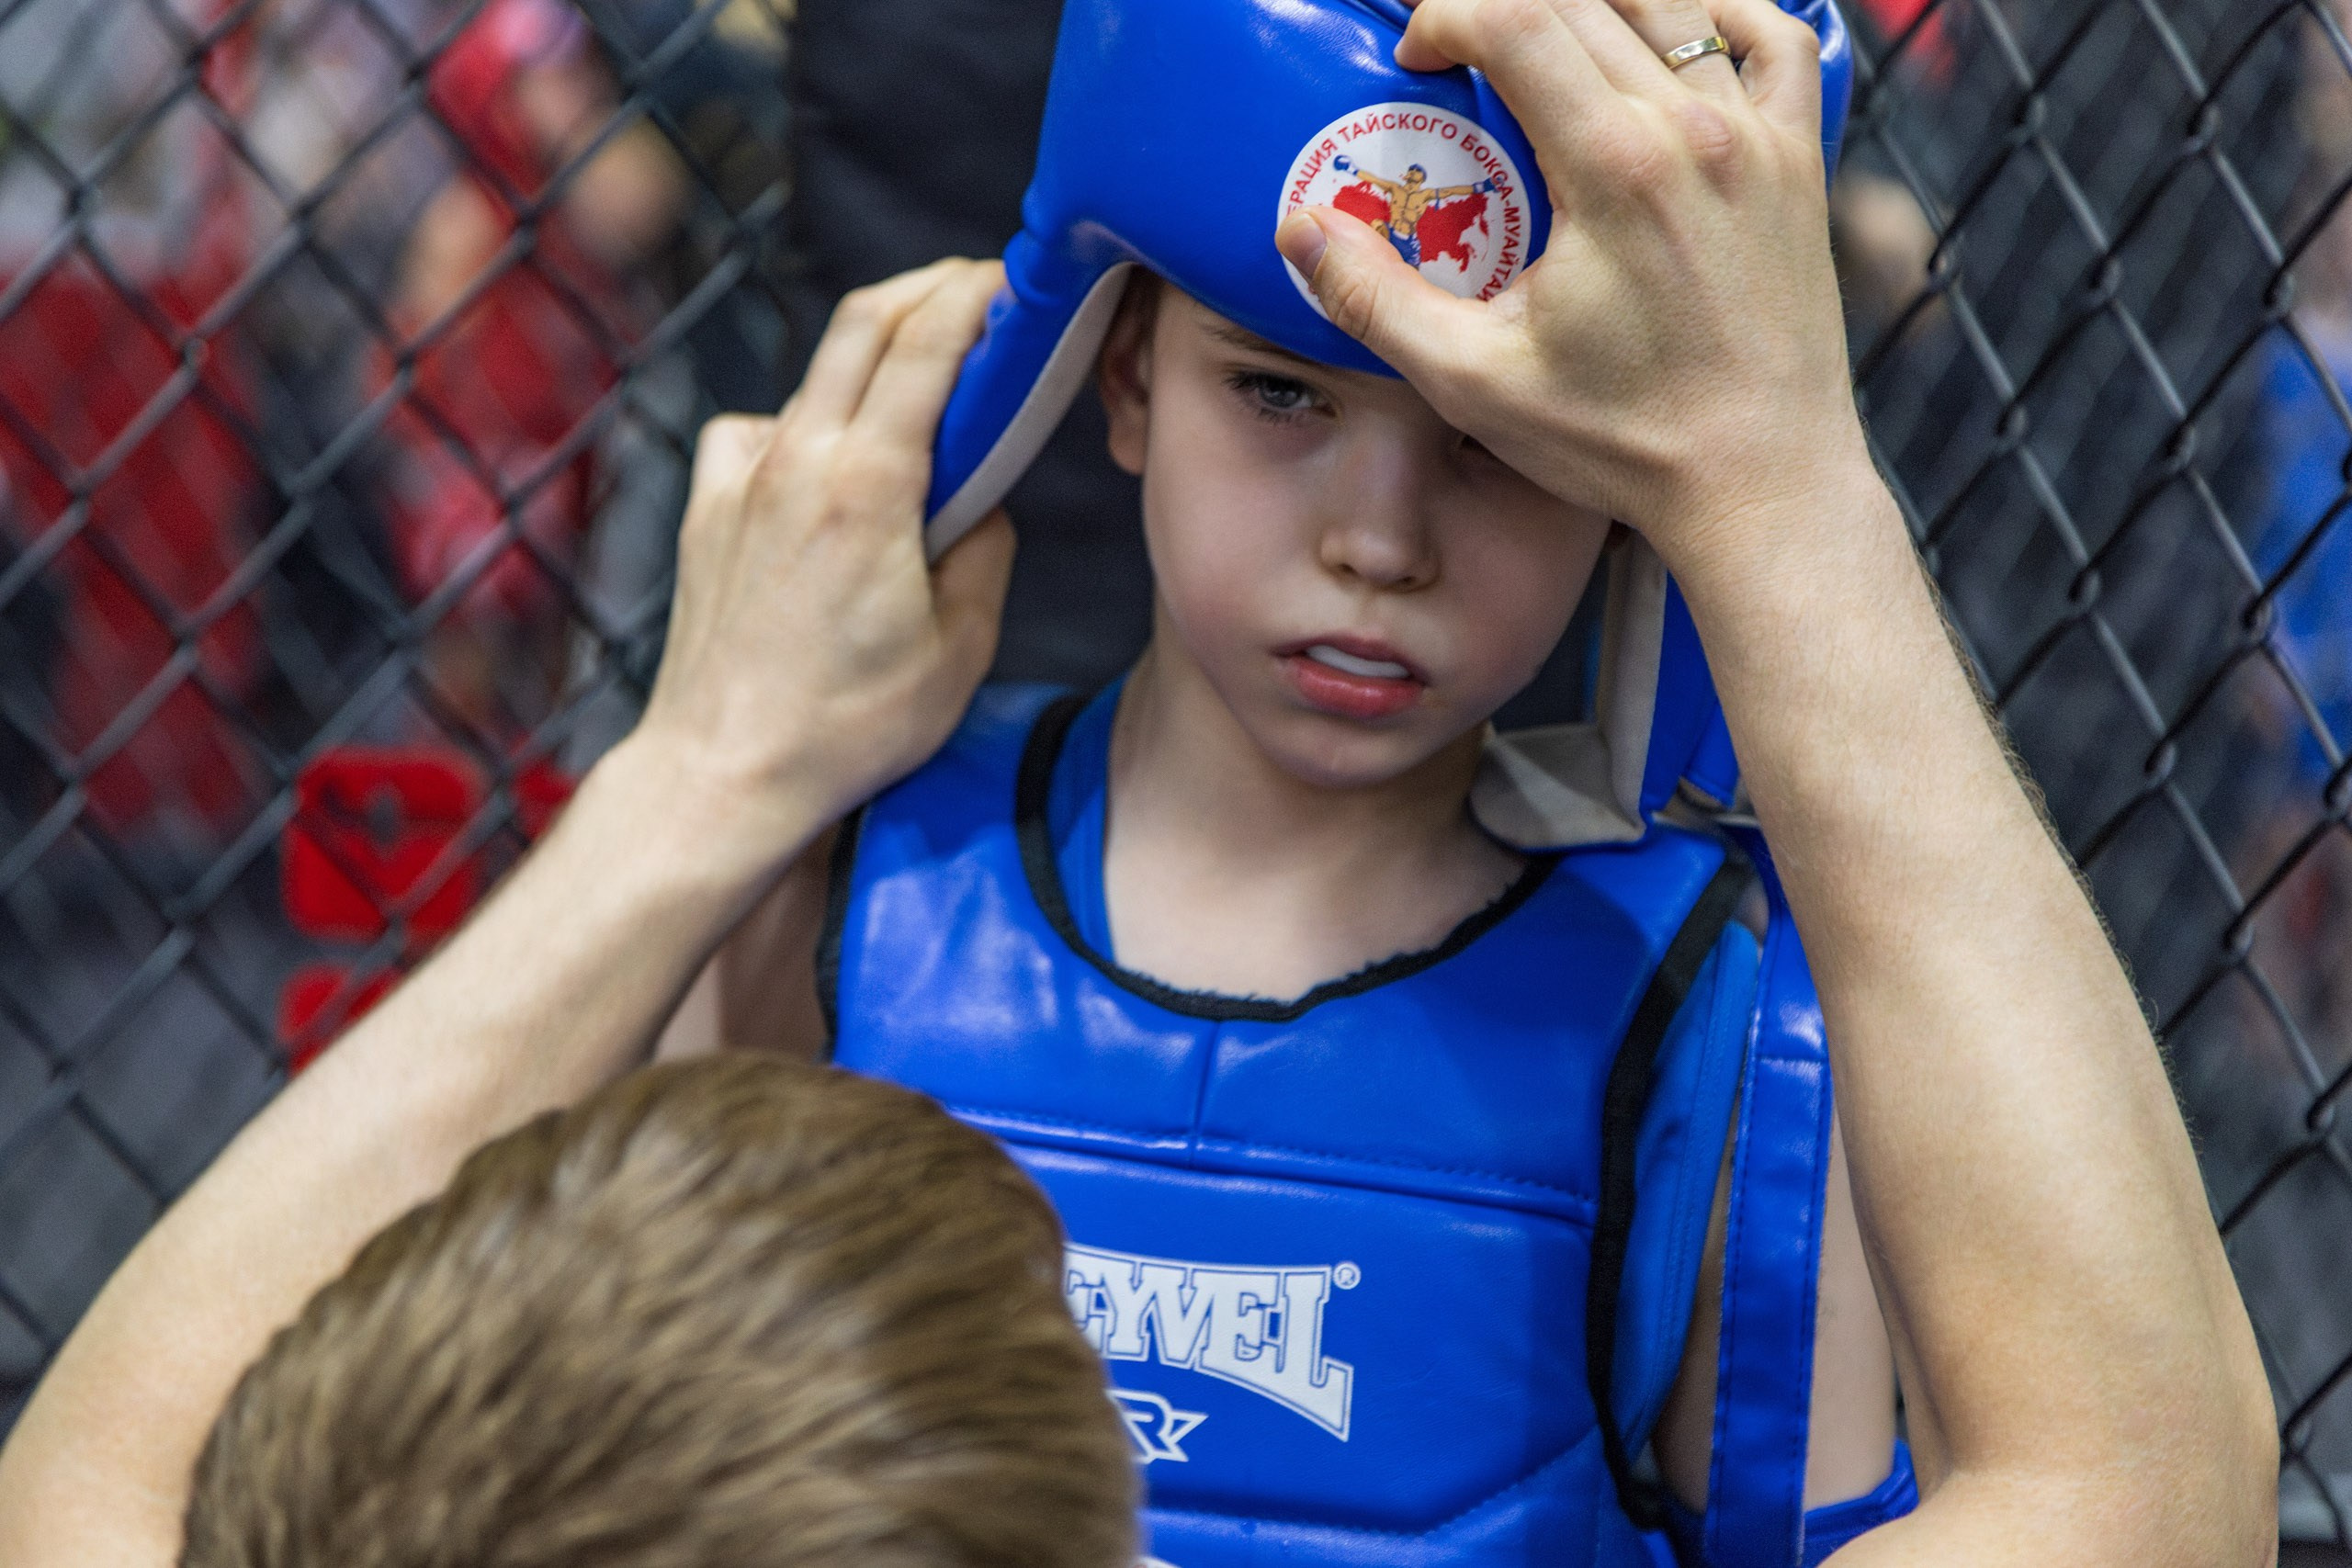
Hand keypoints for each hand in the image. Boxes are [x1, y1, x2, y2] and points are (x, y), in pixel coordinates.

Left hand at [632, 258, 1015, 855]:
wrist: (724, 772)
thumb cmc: (845, 727)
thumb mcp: (961, 649)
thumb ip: (986, 552)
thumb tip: (983, 504)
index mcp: (869, 485)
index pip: (928, 344)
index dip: (977, 295)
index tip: (1015, 281)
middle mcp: (797, 461)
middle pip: (863, 322)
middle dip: (928, 289)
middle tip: (978, 291)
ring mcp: (742, 480)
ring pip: (814, 378)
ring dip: (872, 358)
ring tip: (918, 382)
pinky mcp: (707, 509)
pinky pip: (755, 431)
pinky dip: (798, 423)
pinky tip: (818, 462)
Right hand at [1276, 0, 1872, 578]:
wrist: (1759, 485)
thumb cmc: (1622, 443)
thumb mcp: (1472, 382)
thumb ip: (1373, 300)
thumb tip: (1299, 229)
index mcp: (1615, 169)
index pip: (1517, 17)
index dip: (1448, 12)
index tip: (1416, 58)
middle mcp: (1696, 130)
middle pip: (1584, 0)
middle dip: (1502, 4)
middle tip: (1460, 49)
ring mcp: (1761, 137)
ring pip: (1673, 2)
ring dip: (1594, 3)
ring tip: (1544, 41)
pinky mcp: (1800, 161)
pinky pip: (1773, 37)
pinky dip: (1717, 15)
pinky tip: (1669, 42)